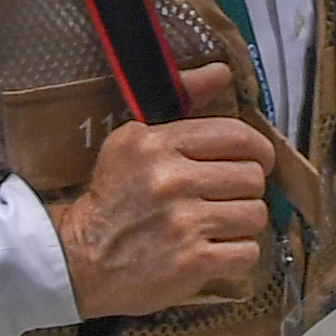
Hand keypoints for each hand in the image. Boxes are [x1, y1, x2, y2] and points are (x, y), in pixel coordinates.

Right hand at [50, 62, 268, 316]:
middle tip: (226, 200)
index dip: (258, 151)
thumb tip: (223, 71)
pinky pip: (248, 251)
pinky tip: (215, 253)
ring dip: (242, 224)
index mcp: (156, 144)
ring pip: (254, 214)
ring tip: (218, 227)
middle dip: (246, 190)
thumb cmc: (111, 201)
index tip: (255, 162)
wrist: (77, 262)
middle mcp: (172, 179)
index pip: (236, 136)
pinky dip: (237, 255)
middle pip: (251, 177)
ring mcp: (184, 223)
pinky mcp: (193, 263)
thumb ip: (183, 104)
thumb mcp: (133, 143)